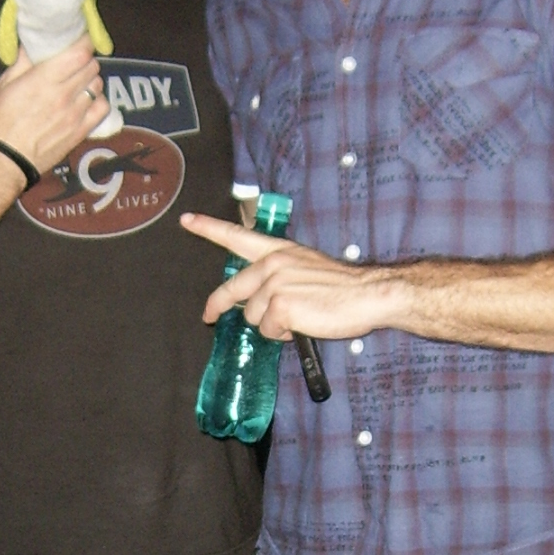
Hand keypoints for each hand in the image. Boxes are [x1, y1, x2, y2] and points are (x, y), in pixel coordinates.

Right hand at [0, 36, 103, 173]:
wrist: (4, 161)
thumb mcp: (4, 86)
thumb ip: (21, 64)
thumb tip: (31, 46)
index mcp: (44, 79)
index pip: (80, 52)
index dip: (83, 43)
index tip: (79, 41)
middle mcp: (63, 94)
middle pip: (91, 66)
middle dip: (84, 60)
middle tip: (75, 63)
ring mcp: (75, 114)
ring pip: (97, 85)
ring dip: (90, 80)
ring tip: (79, 83)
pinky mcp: (80, 131)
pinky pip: (102, 108)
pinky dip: (98, 101)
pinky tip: (87, 102)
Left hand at [181, 213, 389, 340]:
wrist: (367, 294)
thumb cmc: (341, 287)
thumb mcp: (305, 268)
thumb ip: (277, 276)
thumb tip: (256, 299)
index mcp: (278, 250)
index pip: (237, 235)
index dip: (208, 228)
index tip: (186, 220)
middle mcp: (272, 263)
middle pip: (232, 288)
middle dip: (217, 305)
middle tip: (208, 316)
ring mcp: (275, 284)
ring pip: (252, 315)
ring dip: (270, 324)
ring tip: (297, 318)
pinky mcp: (280, 306)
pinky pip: (268, 330)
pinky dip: (283, 335)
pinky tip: (302, 325)